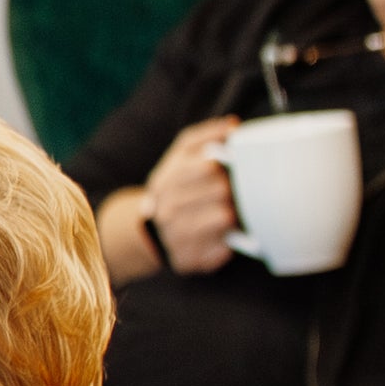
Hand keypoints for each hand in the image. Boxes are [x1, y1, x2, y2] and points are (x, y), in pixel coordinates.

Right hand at [141, 118, 243, 275]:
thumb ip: (206, 136)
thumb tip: (233, 126)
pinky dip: (229, 244)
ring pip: (224, 218)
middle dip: (232, 191)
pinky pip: (222, 250)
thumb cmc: (175, 187)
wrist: (150, 227)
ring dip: (234, 215)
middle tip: (232, 193)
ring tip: (230, 213)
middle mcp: (168, 207)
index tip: (229, 168)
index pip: (207, 166)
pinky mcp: (188, 260)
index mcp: (169, 179)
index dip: (225, 166)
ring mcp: (176, 235)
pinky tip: (225, 238)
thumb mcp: (182, 155)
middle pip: (220, 191)